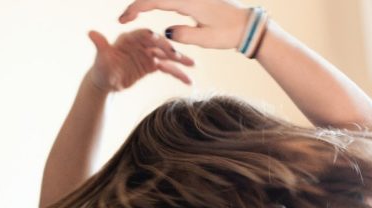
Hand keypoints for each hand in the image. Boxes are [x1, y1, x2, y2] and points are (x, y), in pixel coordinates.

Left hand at [87, 29, 194, 92]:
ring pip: (166, 56)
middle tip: (178, 56)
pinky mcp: (152, 65)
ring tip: (192, 65)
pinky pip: (167, 68)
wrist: (105, 83)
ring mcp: (148, 54)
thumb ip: (100, 45)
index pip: (143, 35)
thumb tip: (91, 33)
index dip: (151, 37)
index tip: (160, 39)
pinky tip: (188, 80)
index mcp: (129, 39)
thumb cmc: (101, 69)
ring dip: (179, 61)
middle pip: (158, 44)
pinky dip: (177, 74)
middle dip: (169, 50)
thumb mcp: (101, 58)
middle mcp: (141, 44)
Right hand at [119, 0, 249, 48]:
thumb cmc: (230, 33)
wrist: (249, 25)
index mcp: (189, 1)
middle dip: (137, 5)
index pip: (155, 1)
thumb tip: (166, 32)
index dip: (136, 8)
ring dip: (146, 3)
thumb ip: (184, 35)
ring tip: (133, 16)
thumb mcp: (206, 39)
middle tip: (123, 20)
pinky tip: (151, 10)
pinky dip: (157, 3)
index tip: (124, 20)